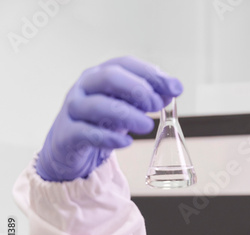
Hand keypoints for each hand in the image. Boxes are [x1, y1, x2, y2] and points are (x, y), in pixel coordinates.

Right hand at [36, 56, 182, 181]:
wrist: (68, 149)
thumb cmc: (100, 121)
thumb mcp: (126, 106)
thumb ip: (148, 97)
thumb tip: (173, 90)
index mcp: (99, 74)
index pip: (126, 64)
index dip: (152, 74)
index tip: (175, 88)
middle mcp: (84, 87)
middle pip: (108, 77)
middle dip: (137, 89)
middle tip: (157, 105)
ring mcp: (73, 110)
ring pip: (98, 105)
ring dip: (127, 114)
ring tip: (148, 125)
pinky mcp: (67, 134)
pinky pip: (86, 133)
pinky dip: (108, 137)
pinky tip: (126, 141)